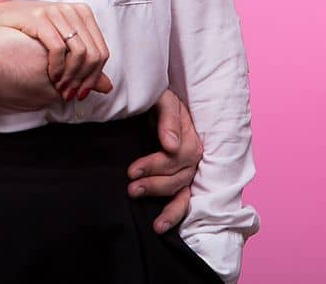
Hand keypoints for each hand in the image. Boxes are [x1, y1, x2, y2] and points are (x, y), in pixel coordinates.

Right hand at [0, 0, 111, 99]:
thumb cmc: (18, 42)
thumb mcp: (55, 54)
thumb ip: (83, 68)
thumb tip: (109, 87)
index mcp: (77, 15)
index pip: (101, 49)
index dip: (95, 74)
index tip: (82, 91)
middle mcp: (69, 11)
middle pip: (94, 52)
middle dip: (86, 78)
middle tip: (73, 93)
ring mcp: (54, 12)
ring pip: (81, 51)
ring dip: (73, 75)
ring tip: (62, 88)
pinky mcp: (39, 18)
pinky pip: (59, 48)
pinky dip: (59, 66)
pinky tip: (51, 76)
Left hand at [126, 89, 203, 231]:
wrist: (154, 103)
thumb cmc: (158, 100)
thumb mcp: (162, 100)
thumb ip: (167, 118)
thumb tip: (170, 145)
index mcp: (191, 135)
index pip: (179, 156)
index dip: (156, 165)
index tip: (132, 171)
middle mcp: (193, 155)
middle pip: (180, 176)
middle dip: (156, 184)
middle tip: (132, 189)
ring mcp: (189, 169)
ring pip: (184, 191)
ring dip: (168, 206)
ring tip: (154, 222)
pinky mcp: (182, 179)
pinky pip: (184, 199)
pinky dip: (176, 213)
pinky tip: (161, 226)